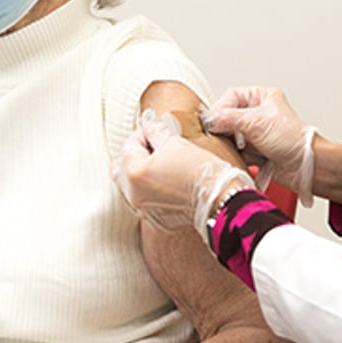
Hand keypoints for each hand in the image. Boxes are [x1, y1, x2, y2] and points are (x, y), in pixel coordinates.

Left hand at [113, 109, 252, 231]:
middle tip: (153, 148)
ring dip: (141, 174)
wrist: (220, 197)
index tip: (156, 131)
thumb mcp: (176, 142)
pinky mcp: (156, 220)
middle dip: (135, 155)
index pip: (129, 146)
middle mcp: (133, 195)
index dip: (143, 134)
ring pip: (130, 187)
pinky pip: (144, 202)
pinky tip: (169, 184)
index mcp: (134, 173)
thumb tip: (148, 121)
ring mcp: (143, 210)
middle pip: (121, 169)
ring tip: (162, 166)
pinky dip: (151, 191)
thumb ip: (155, 130)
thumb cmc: (200, 170)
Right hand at [202, 87, 318, 202]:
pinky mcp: (255, 150)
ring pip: (230, 136)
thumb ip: (228, 118)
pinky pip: (236, 151)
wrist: (306, 166)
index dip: (220, 109)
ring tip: (238, 149)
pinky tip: (242, 158)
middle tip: (224, 137)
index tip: (213, 122)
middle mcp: (258, 113)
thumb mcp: (257, 122)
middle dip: (226, 129)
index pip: (231, 97)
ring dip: (231, 145)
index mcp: (262, 97)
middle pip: (227, 118)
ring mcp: (256, 133)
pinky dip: (236, 156)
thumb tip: (209, 120)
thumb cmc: (293, 140)